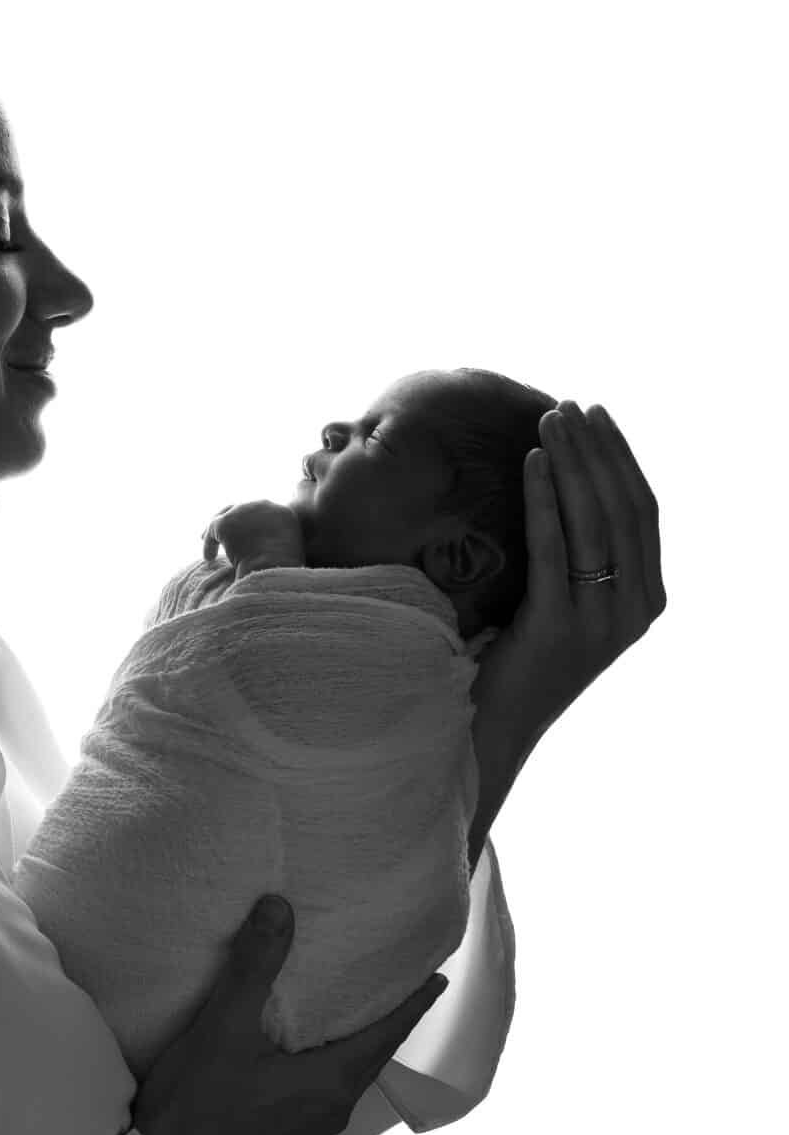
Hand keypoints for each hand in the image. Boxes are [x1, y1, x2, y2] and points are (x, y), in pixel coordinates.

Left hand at [202, 498, 305, 567]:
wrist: (277, 571)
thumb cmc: (286, 571)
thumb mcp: (289, 551)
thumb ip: (277, 544)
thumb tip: (266, 552)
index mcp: (282, 513)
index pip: (261, 514)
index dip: (249, 525)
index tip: (243, 536)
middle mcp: (264, 506)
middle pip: (240, 510)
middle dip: (229, 522)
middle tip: (220, 538)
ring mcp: (243, 512)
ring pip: (224, 519)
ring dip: (216, 535)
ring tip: (210, 552)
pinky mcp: (225, 523)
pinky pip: (212, 532)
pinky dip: (209, 545)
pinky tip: (208, 558)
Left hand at [470, 401, 666, 735]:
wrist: (489, 728)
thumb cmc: (517, 658)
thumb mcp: (566, 601)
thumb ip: (582, 557)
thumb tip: (566, 480)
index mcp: (646, 600)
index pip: (643, 512)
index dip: (622, 458)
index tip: (596, 415)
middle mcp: (635, 611)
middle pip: (623, 508)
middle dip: (597, 450)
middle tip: (569, 406)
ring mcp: (601, 622)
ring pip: (594, 522)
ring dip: (572, 462)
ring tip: (549, 420)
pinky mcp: (559, 629)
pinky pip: (554, 548)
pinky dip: (546, 499)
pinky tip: (533, 463)